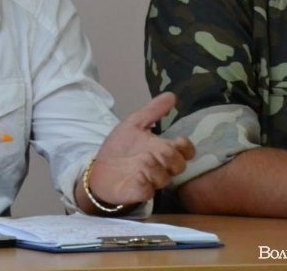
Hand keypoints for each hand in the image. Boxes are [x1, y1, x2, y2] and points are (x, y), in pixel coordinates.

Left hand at [86, 93, 193, 207]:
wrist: (99, 168)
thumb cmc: (120, 148)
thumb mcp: (134, 124)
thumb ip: (152, 111)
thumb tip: (172, 95)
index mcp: (161, 149)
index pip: (186, 152)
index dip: (187, 148)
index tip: (179, 140)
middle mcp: (160, 167)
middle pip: (179, 165)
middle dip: (171, 157)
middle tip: (157, 151)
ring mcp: (150, 181)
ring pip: (164, 178)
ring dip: (155, 168)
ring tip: (143, 161)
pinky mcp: (138, 192)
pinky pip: (147, 191)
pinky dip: (144, 184)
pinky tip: (136, 176)